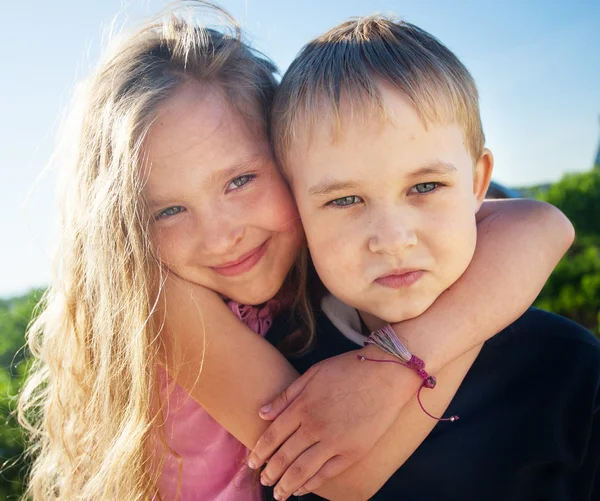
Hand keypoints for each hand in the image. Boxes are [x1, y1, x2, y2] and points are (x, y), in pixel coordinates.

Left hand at [247, 345, 420, 499]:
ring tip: (278, 492)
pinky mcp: (353, 451)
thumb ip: (286, 395)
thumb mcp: (313, 373)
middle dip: (270, 471)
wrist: (386, 373)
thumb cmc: (348, 369)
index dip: (260, 451)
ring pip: (302, 470)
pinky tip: (301, 488)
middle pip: (284, 456)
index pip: (273, 436)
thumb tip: (262, 413)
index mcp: (303, 406)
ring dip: (286, 484)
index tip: (252, 461)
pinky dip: (311, 484)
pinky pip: (326, 473)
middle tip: (262, 478)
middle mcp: (315, 426)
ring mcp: (334, 441)